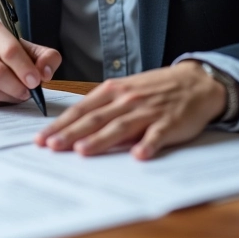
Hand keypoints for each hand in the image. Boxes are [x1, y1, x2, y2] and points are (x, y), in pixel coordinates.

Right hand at [0, 18, 60, 107]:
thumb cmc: (7, 50)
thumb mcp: (29, 48)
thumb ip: (46, 57)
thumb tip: (45, 74)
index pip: (9, 51)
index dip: (25, 69)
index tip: (35, 82)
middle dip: (17, 88)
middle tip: (27, 92)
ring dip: (7, 97)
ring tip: (15, 93)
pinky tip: (0, 95)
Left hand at [34, 61, 227, 159]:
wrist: (195, 82)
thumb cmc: (155, 88)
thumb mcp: (125, 90)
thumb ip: (104, 107)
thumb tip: (77, 126)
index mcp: (112, 91)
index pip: (81, 110)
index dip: (61, 124)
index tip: (43, 138)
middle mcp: (126, 99)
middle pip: (94, 119)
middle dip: (70, 133)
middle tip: (51, 146)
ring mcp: (147, 111)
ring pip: (119, 127)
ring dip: (100, 139)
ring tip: (82, 151)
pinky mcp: (169, 122)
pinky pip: (157, 135)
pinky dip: (147, 145)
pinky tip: (139, 156)